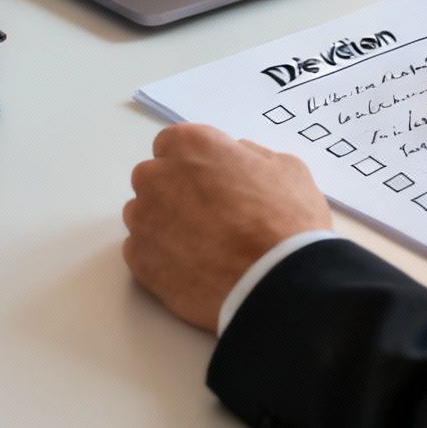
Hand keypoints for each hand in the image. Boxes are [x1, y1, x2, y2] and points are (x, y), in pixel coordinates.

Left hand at [123, 123, 331, 331]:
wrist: (278, 283)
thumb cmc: (288, 221)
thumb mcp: (287, 169)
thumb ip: (251, 156)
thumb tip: (237, 159)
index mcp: (191, 146)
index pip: (173, 144)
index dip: (193, 163)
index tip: (211, 182)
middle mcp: (157, 177)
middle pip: (154, 178)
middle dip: (174, 192)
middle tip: (210, 217)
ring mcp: (144, 220)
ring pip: (143, 215)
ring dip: (164, 225)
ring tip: (203, 248)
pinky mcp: (139, 261)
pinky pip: (141, 252)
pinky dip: (161, 258)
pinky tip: (194, 269)